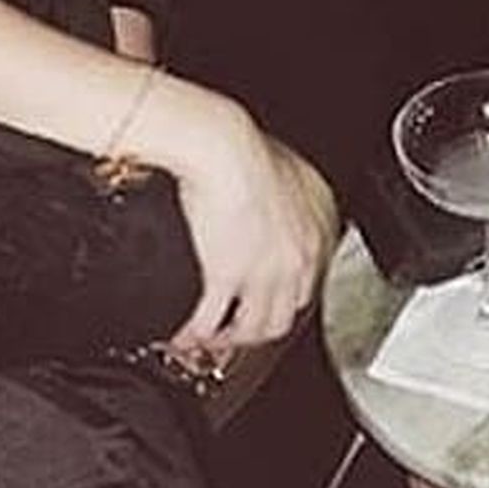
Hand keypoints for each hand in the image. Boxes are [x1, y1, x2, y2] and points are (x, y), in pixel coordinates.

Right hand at [168, 104, 337, 360]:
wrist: (223, 148)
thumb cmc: (245, 153)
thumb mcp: (282, 180)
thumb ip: (281, 203)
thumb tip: (264, 208)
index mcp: (310, 237)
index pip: (302, 292)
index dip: (274, 306)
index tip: (254, 310)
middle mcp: (294, 260)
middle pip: (278, 319)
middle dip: (249, 331)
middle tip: (225, 332)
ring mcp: (263, 272)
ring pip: (248, 331)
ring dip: (222, 339)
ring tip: (200, 338)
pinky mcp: (226, 277)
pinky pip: (207, 323)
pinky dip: (191, 334)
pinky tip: (177, 333)